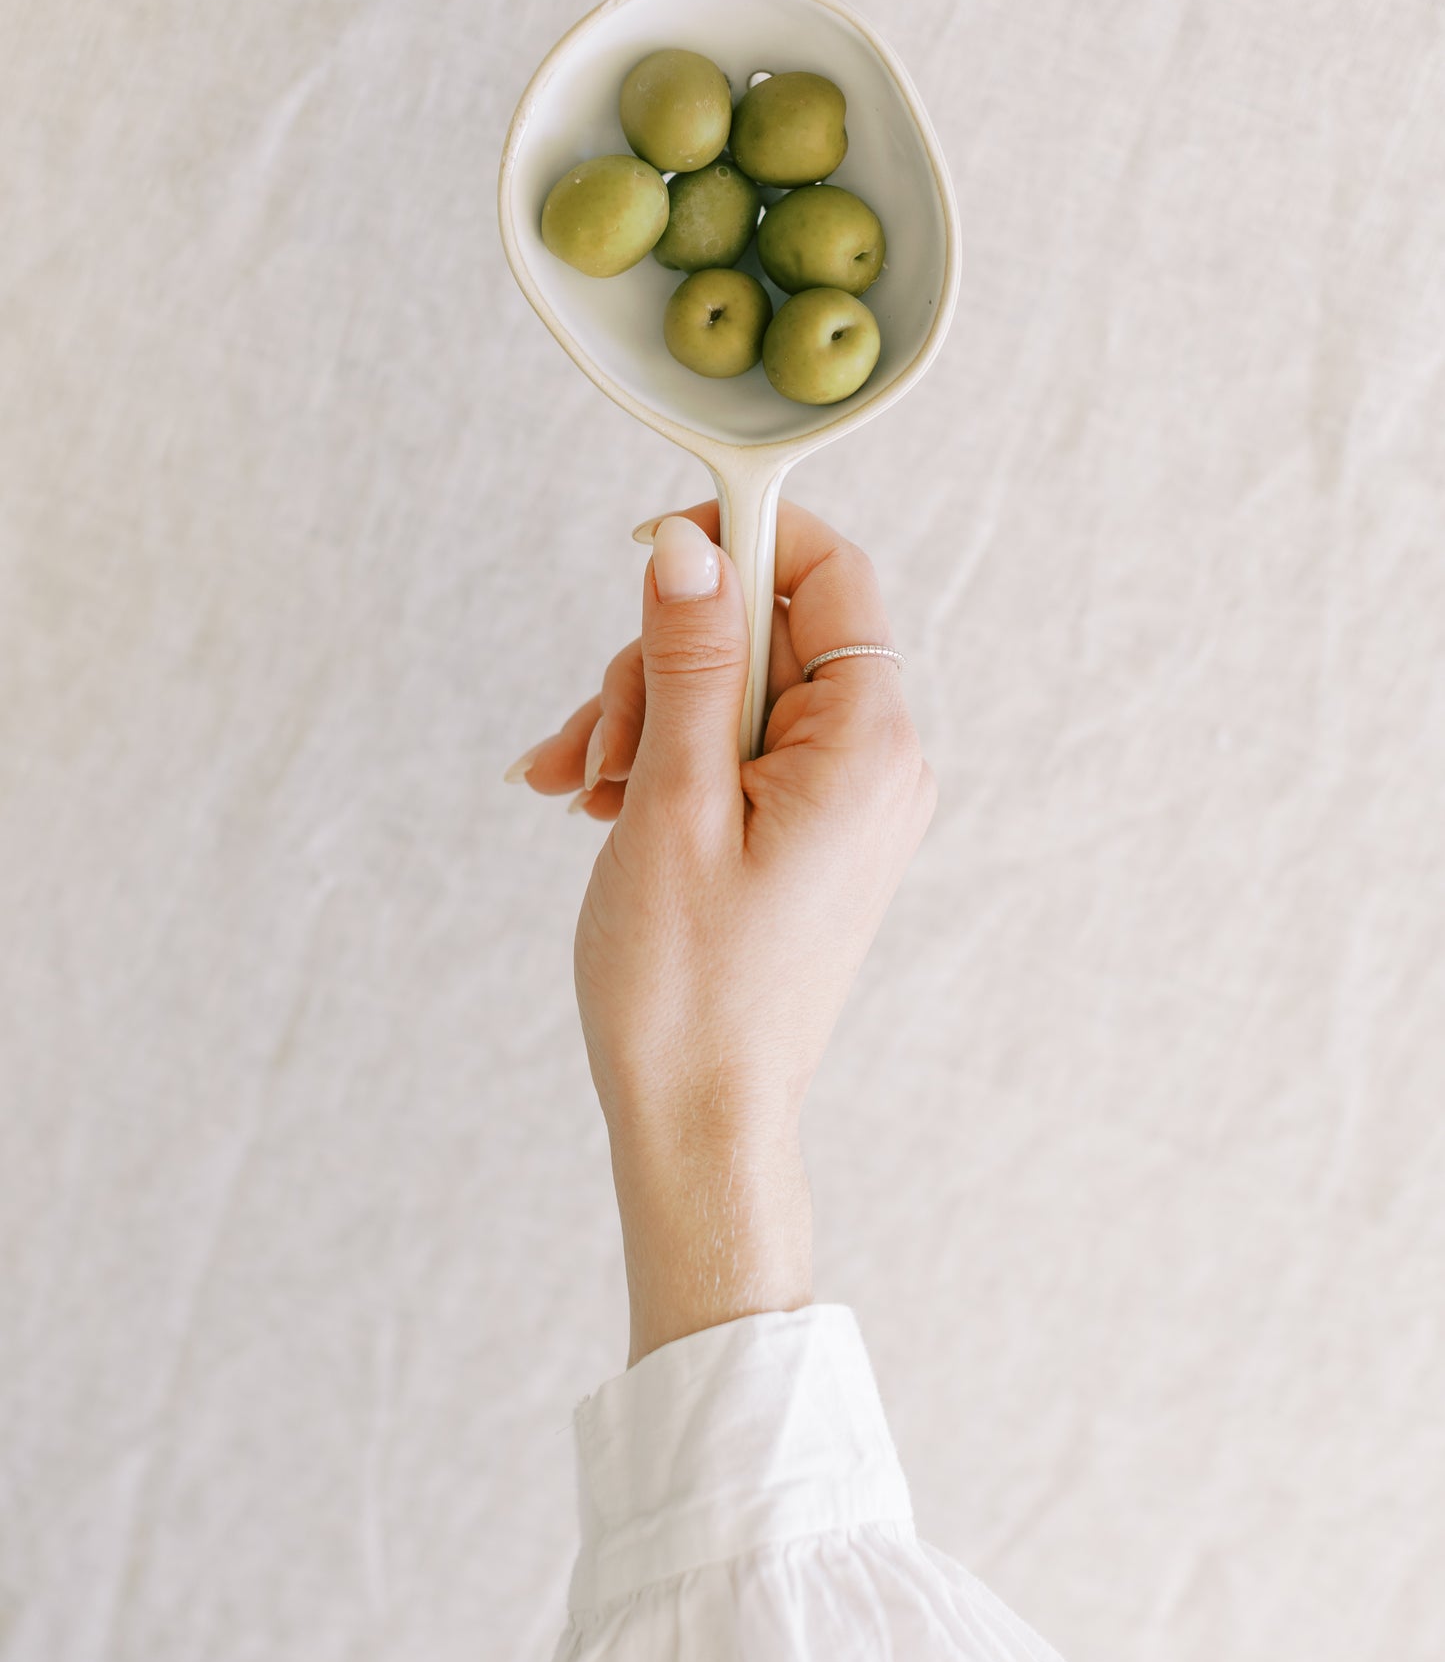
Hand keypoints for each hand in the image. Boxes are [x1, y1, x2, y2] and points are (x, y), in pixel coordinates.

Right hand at [506, 498, 936, 1365]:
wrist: (699, 1120)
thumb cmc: (688, 984)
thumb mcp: (674, 799)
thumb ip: (691, 660)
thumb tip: (691, 546)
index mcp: (867, 745)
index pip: (829, 573)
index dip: (741, 540)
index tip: (648, 552)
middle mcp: (874, 765)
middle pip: (765, 632)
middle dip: (660, 663)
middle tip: (599, 745)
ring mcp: (839, 803)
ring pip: (731, 692)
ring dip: (642, 718)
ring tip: (583, 790)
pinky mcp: (800, 835)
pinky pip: (729, 754)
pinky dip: (658, 762)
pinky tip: (594, 803)